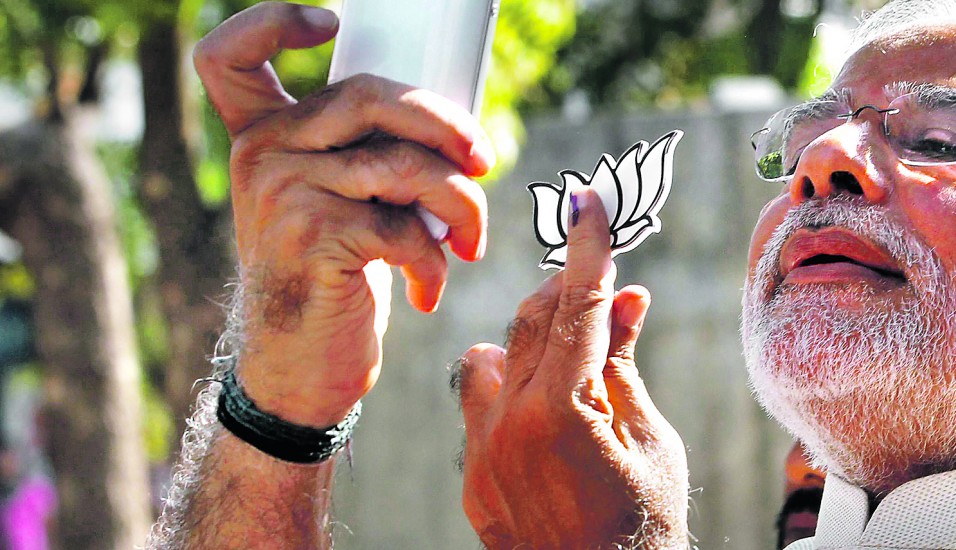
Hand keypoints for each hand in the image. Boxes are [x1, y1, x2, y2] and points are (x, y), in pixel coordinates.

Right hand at [195, 2, 493, 425]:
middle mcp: (260, 153)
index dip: (274, 22)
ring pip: (404, 164)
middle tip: (484, 160)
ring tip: (470, 242)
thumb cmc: (335, 281)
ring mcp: (282, 191)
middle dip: (446, 125)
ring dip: (460, 205)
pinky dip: (435, 260)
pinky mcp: (312, 235)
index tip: (330, 24)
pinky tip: (429, 287)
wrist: (301, 371)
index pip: (232, 56)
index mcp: (262, 136)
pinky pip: (406, 226)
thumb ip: (367, 151)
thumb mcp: (343, 202)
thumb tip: (456, 125)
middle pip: (370, 96)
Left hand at [457, 189, 688, 548]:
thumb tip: (626, 297)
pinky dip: (514, 394)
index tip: (590, 203)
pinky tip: (550, 416)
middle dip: (570, 296)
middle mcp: (508, 426)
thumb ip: (624, 363)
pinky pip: (480, 408)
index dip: (589, 250)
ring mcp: (482, 455)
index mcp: (561, 412)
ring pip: (490, 358)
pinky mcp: (472, 479)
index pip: (577, 307)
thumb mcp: (650, 439)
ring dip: (531, 344)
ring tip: (575, 367)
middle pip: (533, 322)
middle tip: (608, 291)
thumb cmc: (646, 526)